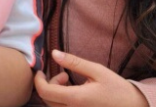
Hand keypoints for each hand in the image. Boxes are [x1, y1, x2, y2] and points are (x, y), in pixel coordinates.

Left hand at [34, 50, 148, 106]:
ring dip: (55, 93)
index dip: (38, 80)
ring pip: (53, 106)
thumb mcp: (97, 71)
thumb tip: (54, 53)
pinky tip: (73, 92)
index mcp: (77, 99)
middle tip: (65, 74)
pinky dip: (61, 100)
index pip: (45, 92)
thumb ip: (74, 62)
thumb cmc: (117, 89)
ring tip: (70, 81)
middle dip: (49, 84)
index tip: (40, 71)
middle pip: (47, 100)